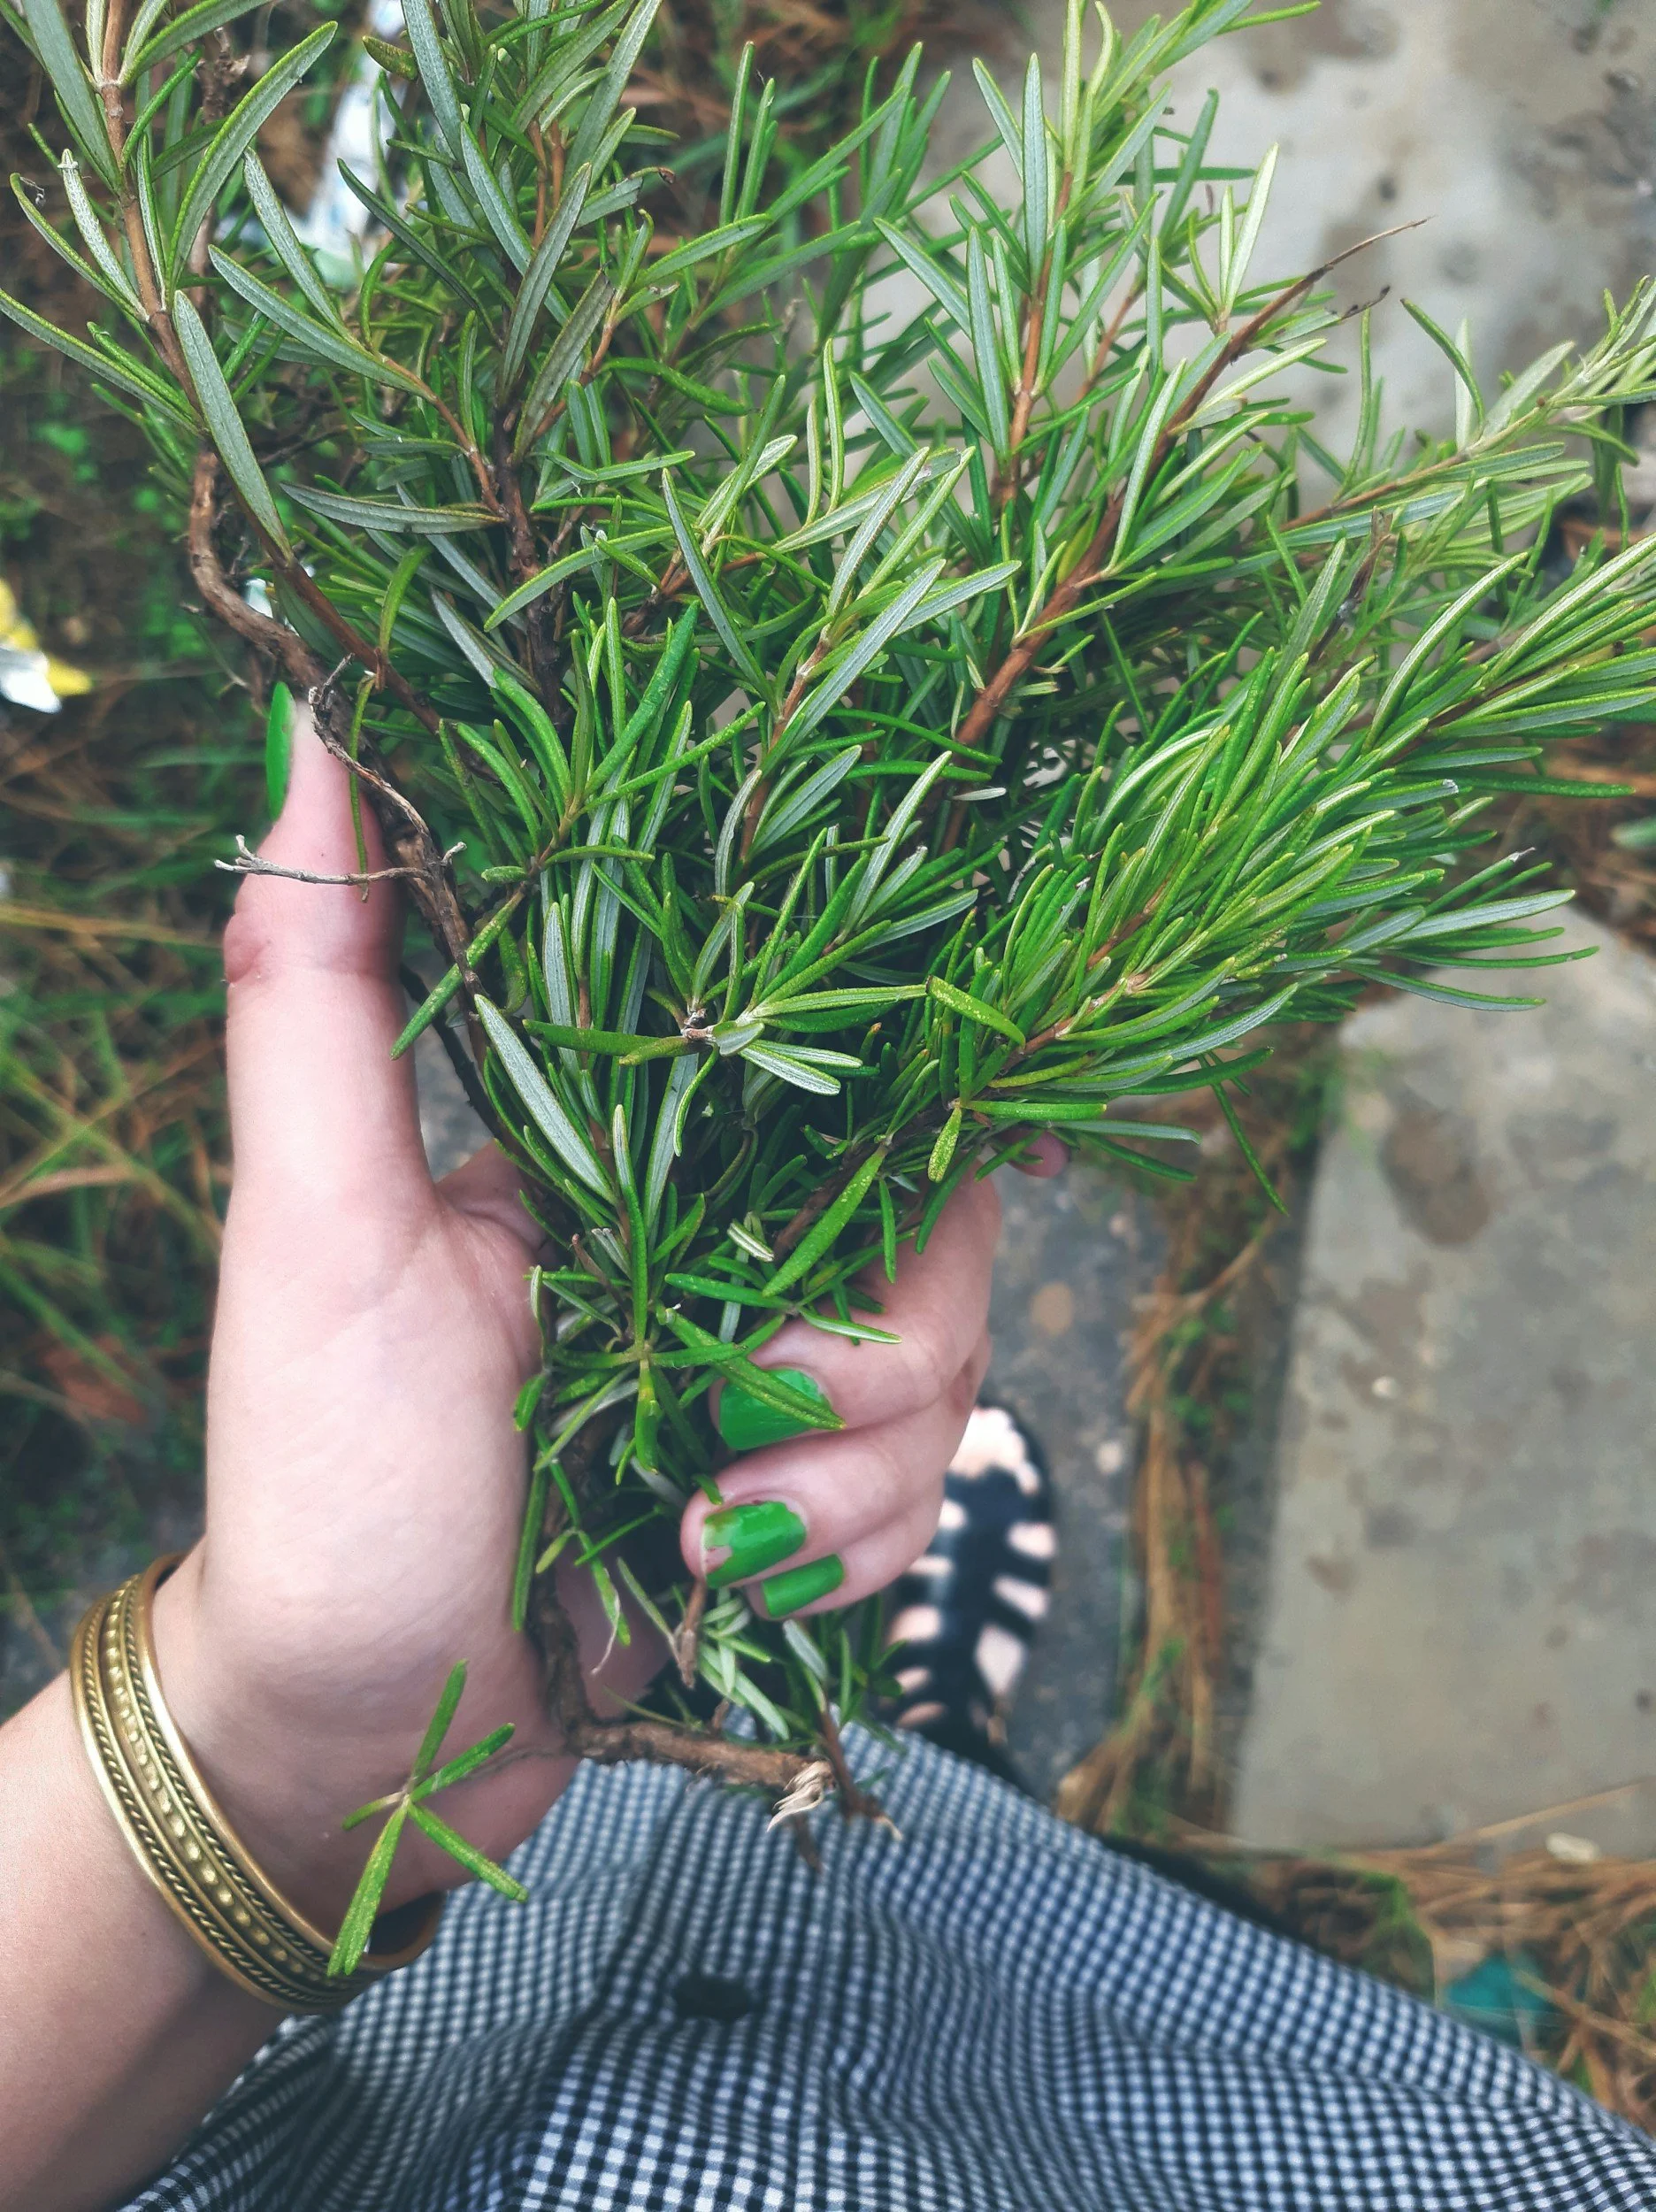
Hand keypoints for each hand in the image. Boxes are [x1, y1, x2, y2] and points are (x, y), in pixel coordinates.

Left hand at [152, 717, 1041, 1927]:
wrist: (358, 1740)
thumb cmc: (322, 1475)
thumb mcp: (318, 1219)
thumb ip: (324, 983)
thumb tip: (312, 726)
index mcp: (630, 1148)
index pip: (826, 1065)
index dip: (888, 1106)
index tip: (873, 1167)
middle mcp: (721, 1244)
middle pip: (925, 1236)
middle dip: (863, 1362)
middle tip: (730, 1425)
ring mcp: (774, 1376)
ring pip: (950, 1375)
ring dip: (844, 1481)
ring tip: (692, 1527)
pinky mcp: (805, 1499)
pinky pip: (924, 1500)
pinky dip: (844, 1553)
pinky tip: (723, 1576)